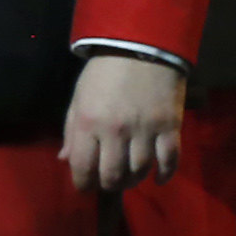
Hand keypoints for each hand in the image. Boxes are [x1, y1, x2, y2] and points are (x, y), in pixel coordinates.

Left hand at [62, 53, 185, 188]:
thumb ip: (71, 130)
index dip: (82, 183)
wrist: (142, 48)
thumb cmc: (103, 72)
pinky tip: (158, 178)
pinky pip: (169, 161)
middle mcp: (115, 131)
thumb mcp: (78, 97)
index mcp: (87, 122)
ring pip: (140, 171)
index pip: (82, 166)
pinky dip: (164, 174)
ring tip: (130, 178)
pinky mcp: (171, 127)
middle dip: (108, 184)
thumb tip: (65, 159)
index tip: (85, 187)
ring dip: (134, 180)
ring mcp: (145, 130)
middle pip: (112, 175)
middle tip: (109, 183)